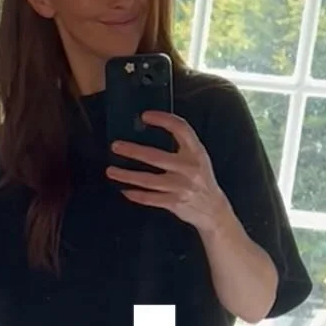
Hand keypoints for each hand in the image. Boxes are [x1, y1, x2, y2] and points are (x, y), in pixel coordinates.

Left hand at [105, 111, 232, 237]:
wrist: (214, 209)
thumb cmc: (200, 178)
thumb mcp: (197, 158)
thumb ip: (181, 145)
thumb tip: (148, 132)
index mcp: (196, 152)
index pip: (181, 129)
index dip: (163, 120)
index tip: (145, 116)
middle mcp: (189, 168)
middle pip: (156, 157)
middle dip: (133, 151)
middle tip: (115, 146)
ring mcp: (181, 187)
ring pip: (148, 180)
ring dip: (127, 175)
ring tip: (111, 171)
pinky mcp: (175, 203)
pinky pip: (150, 198)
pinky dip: (136, 195)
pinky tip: (124, 190)